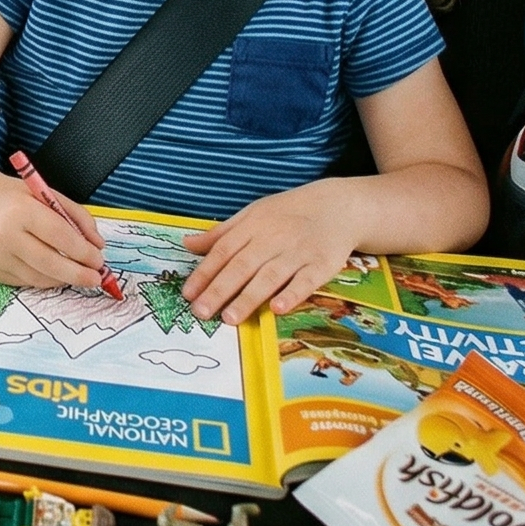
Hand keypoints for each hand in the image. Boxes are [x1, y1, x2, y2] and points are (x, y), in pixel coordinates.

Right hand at [0, 177, 107, 291]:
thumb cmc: (12, 197)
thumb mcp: (45, 193)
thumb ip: (76, 215)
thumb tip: (97, 245)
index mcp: (19, 210)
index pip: (59, 235)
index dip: (83, 251)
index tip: (99, 259)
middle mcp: (4, 235)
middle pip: (50, 263)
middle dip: (79, 274)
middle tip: (96, 278)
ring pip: (41, 278)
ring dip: (63, 278)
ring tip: (77, 272)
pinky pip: (27, 281)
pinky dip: (45, 278)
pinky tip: (52, 270)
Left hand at [182, 184, 361, 322]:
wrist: (338, 206)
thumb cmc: (288, 213)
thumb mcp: (252, 215)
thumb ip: (221, 233)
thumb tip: (187, 244)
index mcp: (252, 225)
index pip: (223, 251)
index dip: (204, 272)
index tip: (187, 294)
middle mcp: (272, 238)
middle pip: (242, 266)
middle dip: (219, 290)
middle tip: (201, 312)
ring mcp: (298, 252)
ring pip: (269, 276)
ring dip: (249, 297)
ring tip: (230, 318)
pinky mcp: (322, 264)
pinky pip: (306, 281)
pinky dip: (292, 294)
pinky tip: (278, 308)